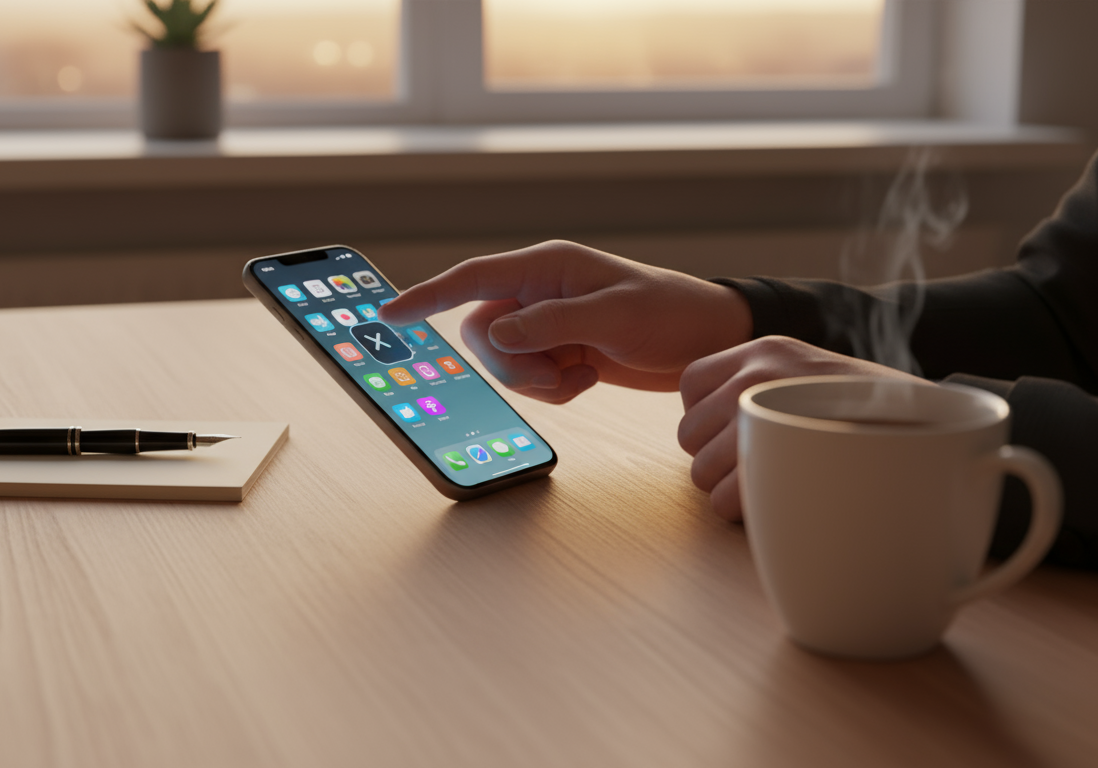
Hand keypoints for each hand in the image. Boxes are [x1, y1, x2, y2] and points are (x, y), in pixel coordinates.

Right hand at [377, 241, 752, 403]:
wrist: (708, 340)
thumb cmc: (669, 312)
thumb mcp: (613, 316)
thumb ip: (551, 323)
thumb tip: (496, 336)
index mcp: (546, 268)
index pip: (472, 279)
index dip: (427, 296)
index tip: (389, 313)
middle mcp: (539, 293)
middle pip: (482, 334)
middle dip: (511, 364)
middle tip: (556, 370)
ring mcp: (548, 325)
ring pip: (504, 362)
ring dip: (537, 380)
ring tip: (582, 372)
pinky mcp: (560, 352)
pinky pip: (530, 380)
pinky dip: (555, 389)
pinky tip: (590, 376)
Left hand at [677, 336, 927, 521]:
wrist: (938, 429)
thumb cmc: (877, 415)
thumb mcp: (813, 376)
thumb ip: (764, 390)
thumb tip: (712, 428)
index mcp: (764, 350)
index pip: (692, 383)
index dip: (708, 419)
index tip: (739, 433)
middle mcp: (755, 374)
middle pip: (689, 434)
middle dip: (716, 461)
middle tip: (763, 467)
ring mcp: (761, 413)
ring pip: (701, 470)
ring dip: (730, 489)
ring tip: (779, 484)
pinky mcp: (773, 457)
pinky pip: (723, 499)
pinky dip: (747, 514)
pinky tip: (786, 503)